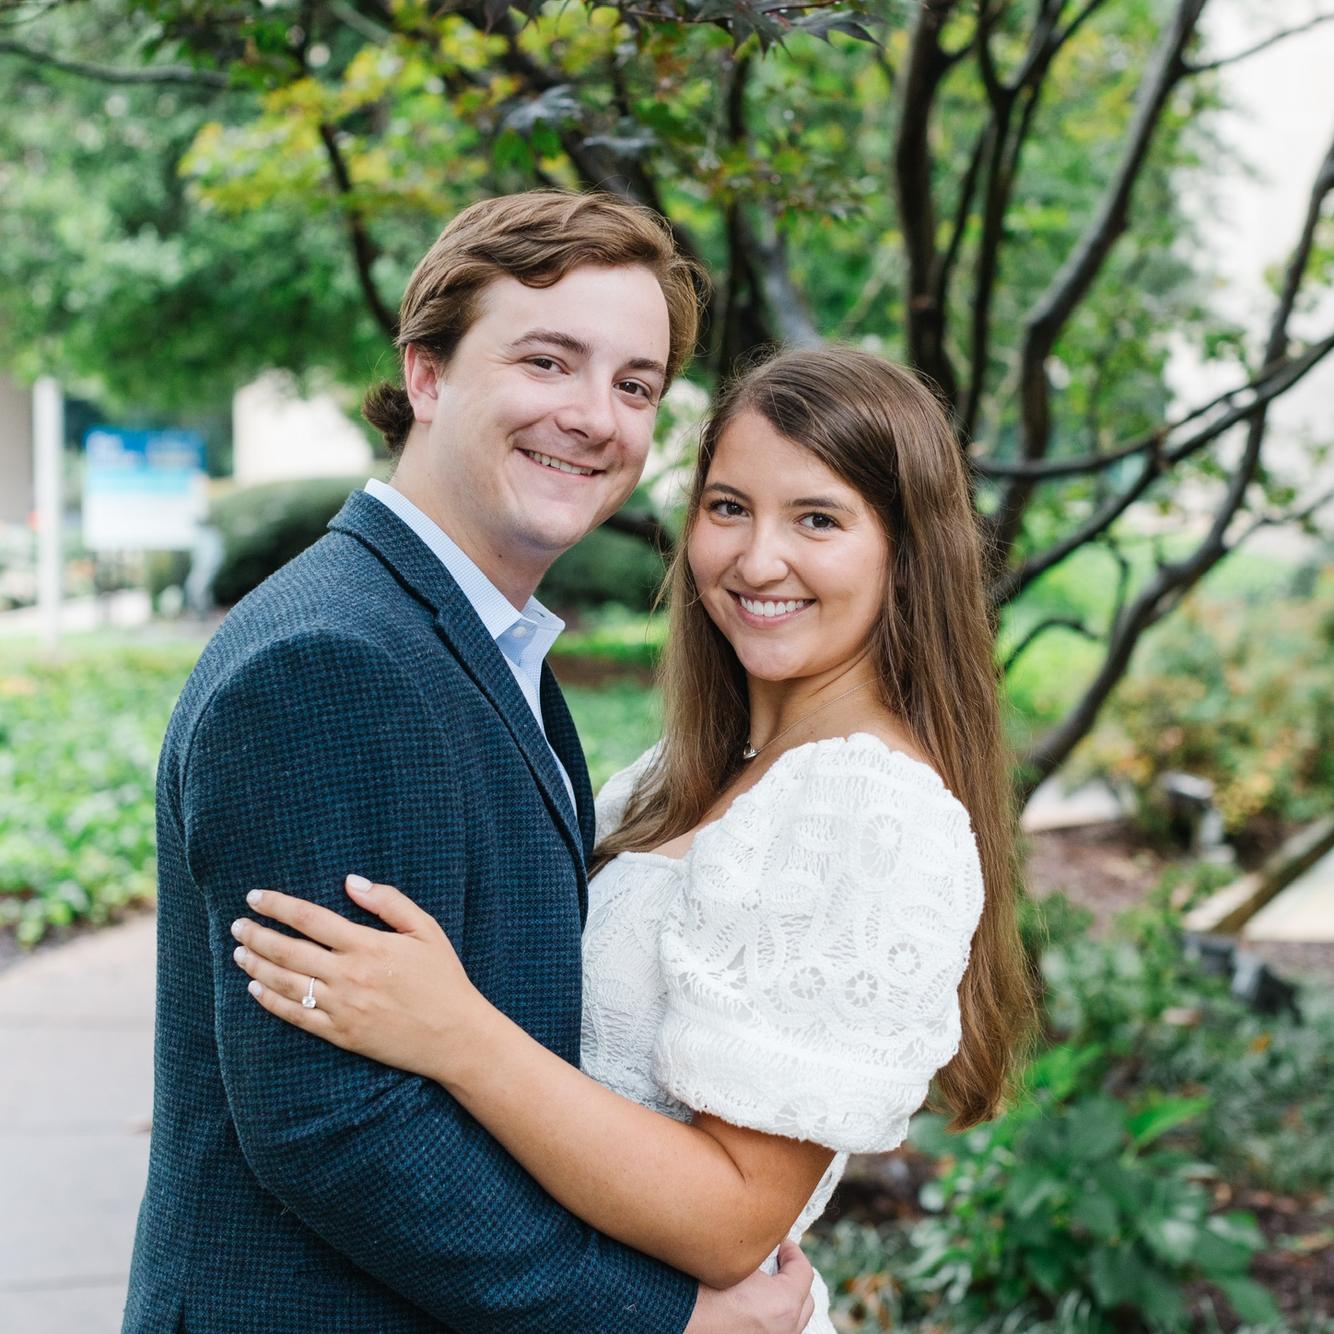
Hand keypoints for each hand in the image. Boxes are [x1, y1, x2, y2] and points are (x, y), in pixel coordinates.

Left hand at [230, 877, 487, 1083]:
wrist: (455, 1035)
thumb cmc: (444, 978)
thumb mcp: (426, 929)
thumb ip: (389, 901)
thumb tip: (351, 881)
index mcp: (368, 945)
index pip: (309, 918)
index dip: (277, 905)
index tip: (255, 897)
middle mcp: (349, 976)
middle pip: (288, 950)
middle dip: (257, 934)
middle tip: (237, 924)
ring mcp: (342, 1008)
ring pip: (285, 983)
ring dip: (256, 965)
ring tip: (239, 952)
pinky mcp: (341, 1035)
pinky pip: (296, 1016)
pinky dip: (271, 1001)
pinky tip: (255, 989)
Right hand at [684, 1241, 814, 1333]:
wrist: (677, 1316)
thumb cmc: (705, 1287)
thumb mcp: (738, 1260)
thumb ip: (760, 1251)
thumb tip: (767, 1239)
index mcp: (784, 1305)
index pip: (803, 1271)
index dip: (793, 1251)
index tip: (781, 1242)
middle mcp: (785, 1331)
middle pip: (804, 1300)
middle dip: (793, 1278)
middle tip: (777, 1261)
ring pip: (791, 1320)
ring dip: (784, 1300)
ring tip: (765, 1284)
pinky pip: (775, 1331)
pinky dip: (771, 1317)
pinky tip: (753, 1305)